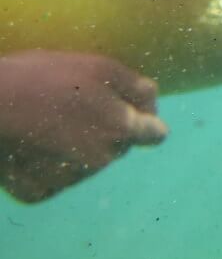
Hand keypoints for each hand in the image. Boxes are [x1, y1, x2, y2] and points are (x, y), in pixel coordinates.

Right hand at [0, 50, 166, 202]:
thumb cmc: (43, 78)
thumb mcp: (99, 67)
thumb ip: (136, 87)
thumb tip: (154, 101)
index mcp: (122, 129)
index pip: (155, 134)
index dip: (145, 120)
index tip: (131, 111)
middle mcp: (102, 160)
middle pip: (118, 146)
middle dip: (106, 130)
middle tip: (73, 106)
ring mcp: (70, 180)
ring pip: (86, 164)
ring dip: (76, 148)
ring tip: (46, 122)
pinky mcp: (38, 192)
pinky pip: (53, 180)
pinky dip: (44, 166)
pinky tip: (29, 144)